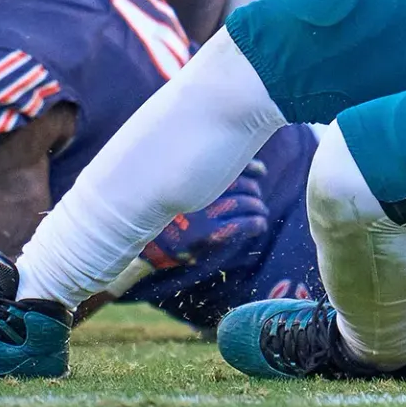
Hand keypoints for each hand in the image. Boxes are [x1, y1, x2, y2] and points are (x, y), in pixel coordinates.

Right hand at [141, 162, 271, 265]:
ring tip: (259, 211)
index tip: (260, 171)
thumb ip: (201, 174)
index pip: (233, 164)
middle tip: (255, 196)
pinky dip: (256, 223)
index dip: (252, 166)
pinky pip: (244, 224)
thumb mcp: (177, 187)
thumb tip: (243, 166)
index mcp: (195, 175)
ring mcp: (206, 212)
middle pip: (242, 185)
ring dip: (258, 207)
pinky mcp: (209, 233)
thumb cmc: (164, 213)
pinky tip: (259, 225)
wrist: (144, 242)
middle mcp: (201, 189)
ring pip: (247, 203)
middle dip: (253, 190)